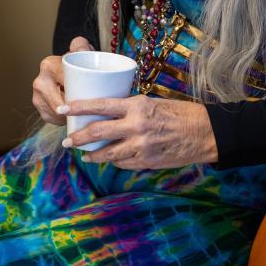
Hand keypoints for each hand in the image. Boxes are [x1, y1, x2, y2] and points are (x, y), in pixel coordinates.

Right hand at [32, 36, 93, 124]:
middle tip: (89, 107)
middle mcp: (39, 82)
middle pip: (60, 103)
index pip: (64, 83)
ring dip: (70, 115)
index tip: (89, 97)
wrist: (69, 71)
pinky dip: (66, 119)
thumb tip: (81, 47)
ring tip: (84, 109)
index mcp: (48, 66)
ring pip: (58, 113)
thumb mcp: (82, 50)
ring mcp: (37, 97)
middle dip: (74, 107)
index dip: (78, 92)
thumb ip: (81, 46)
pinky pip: (55, 119)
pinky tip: (74, 113)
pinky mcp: (40, 110)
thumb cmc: (78, 61)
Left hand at [58, 95, 218, 168]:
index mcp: (137, 105)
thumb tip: (110, 113)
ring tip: (84, 155)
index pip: (101, 105)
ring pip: (107, 153)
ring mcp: (140, 146)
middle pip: (98, 132)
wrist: (202, 132)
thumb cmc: (179, 112)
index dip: (79, 107)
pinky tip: (109, 159)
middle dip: (79, 137)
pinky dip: (114, 161)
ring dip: (93, 155)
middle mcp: (136, 125)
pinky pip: (123, 163)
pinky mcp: (146, 161)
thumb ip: (131, 108)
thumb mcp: (152, 102)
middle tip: (67, 140)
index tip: (63, 108)